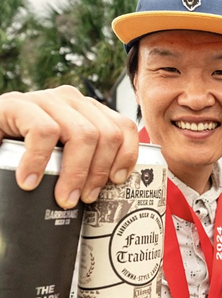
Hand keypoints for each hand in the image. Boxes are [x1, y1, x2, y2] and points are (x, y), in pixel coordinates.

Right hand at [0, 87, 138, 207]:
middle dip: (99, 171)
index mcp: (86, 110)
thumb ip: (83, 161)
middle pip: (106, 133)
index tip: (117, 181)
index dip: (126, 154)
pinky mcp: (17, 105)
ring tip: (63, 198)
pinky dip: (39, 161)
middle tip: (85, 198)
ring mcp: (45, 99)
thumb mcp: (60, 154)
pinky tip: (30, 181)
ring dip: (76, 172)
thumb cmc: (22, 153)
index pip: (122, 126)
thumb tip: (108, 191)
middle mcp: (70, 100)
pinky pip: (42, 132)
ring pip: (82, 134)